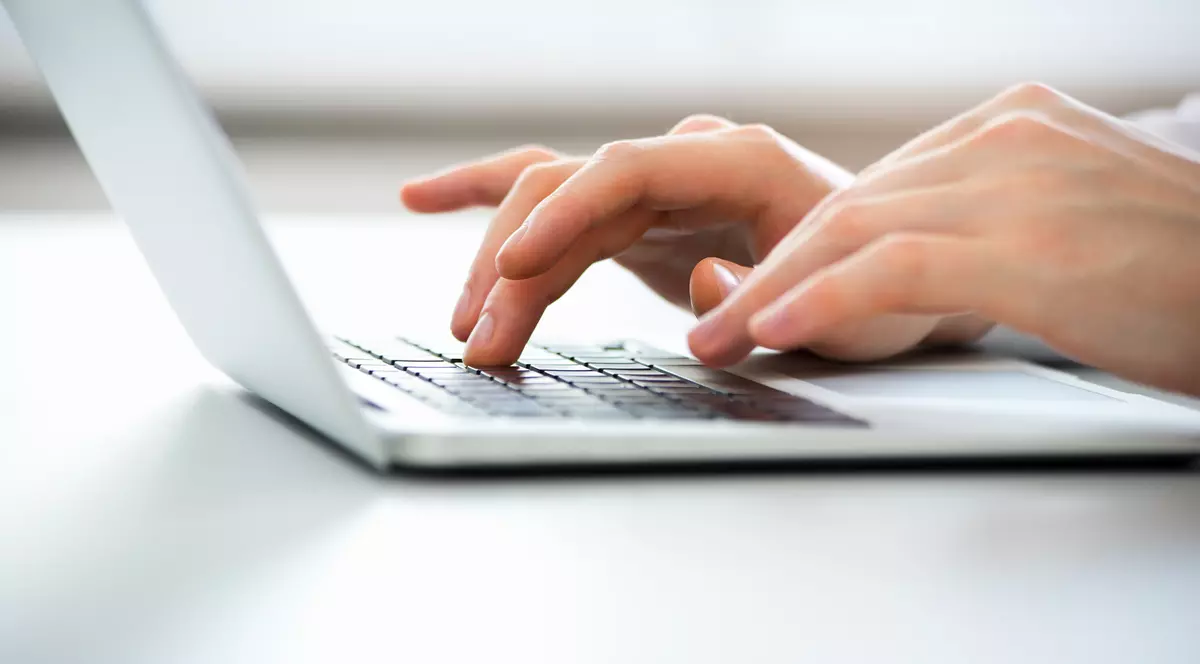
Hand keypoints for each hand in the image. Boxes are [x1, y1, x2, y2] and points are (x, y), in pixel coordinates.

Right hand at [400, 115, 853, 364]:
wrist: (885, 283)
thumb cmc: (873, 292)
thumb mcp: (844, 309)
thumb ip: (767, 292)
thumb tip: (699, 277)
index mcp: (739, 162)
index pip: (625, 171)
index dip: (560, 216)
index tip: (508, 270)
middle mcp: (688, 162)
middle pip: (569, 188)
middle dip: (514, 264)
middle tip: (480, 342)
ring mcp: (657, 188)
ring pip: (550, 203)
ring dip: (498, 266)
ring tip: (466, 332)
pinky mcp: (638, 220)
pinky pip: (556, 204)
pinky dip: (491, 205)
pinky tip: (427, 200)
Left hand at [692, 83, 1199, 394]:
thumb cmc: (1183, 277)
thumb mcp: (1074, 227)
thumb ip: (994, 223)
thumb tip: (917, 263)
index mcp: (1012, 127)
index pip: (878, 186)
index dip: (804, 247)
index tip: (755, 291)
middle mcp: (1005, 136)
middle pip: (851, 201)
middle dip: (771, 270)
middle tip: (714, 324)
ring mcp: (1016, 180)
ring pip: (854, 228)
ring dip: (772, 291)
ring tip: (720, 342)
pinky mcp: (1028, 242)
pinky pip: (894, 266)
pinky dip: (824, 299)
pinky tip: (774, 330)